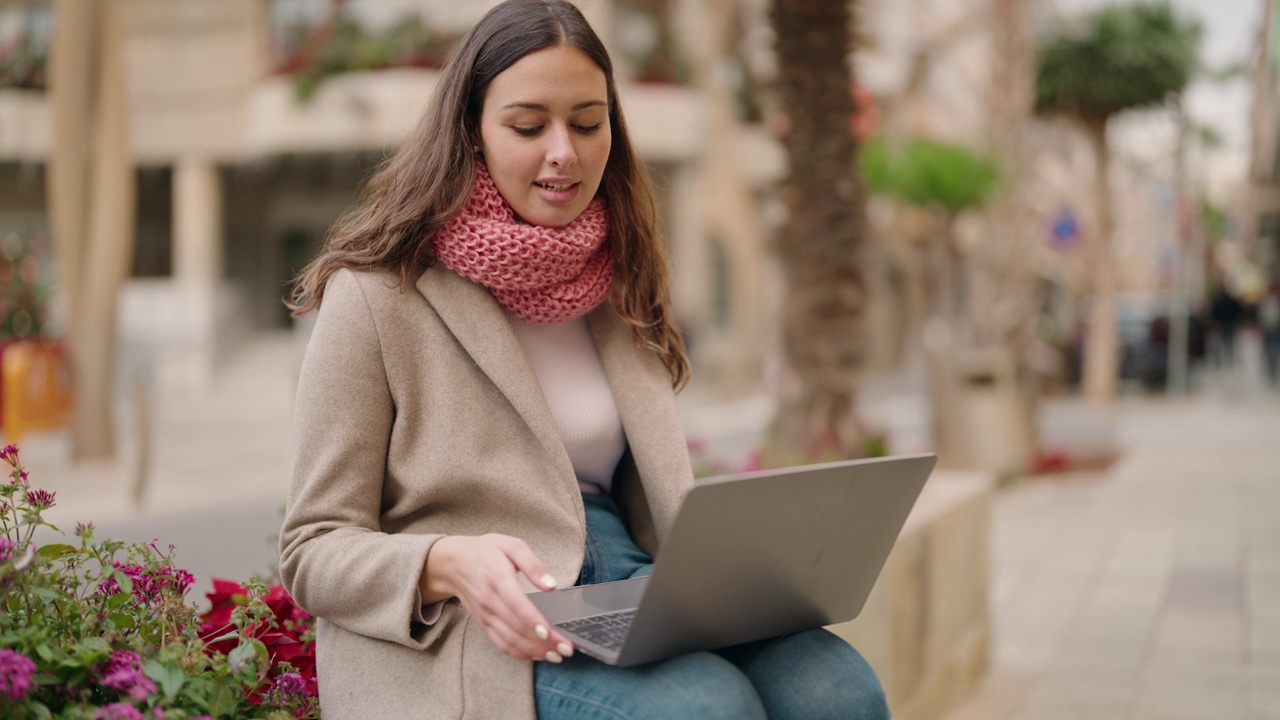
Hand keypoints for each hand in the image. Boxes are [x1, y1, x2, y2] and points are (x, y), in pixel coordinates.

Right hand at [422, 534, 575, 661]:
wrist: (451, 563)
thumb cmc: (483, 552)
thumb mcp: (510, 545)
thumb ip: (532, 564)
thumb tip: (551, 584)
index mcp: (497, 578)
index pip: (515, 604)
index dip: (531, 620)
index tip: (548, 633)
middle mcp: (489, 600)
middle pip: (517, 627)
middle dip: (543, 642)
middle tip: (566, 649)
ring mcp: (485, 615)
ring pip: (510, 640)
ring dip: (533, 651)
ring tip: (556, 655)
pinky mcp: (484, 624)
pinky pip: (501, 644)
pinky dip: (519, 653)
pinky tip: (536, 655)